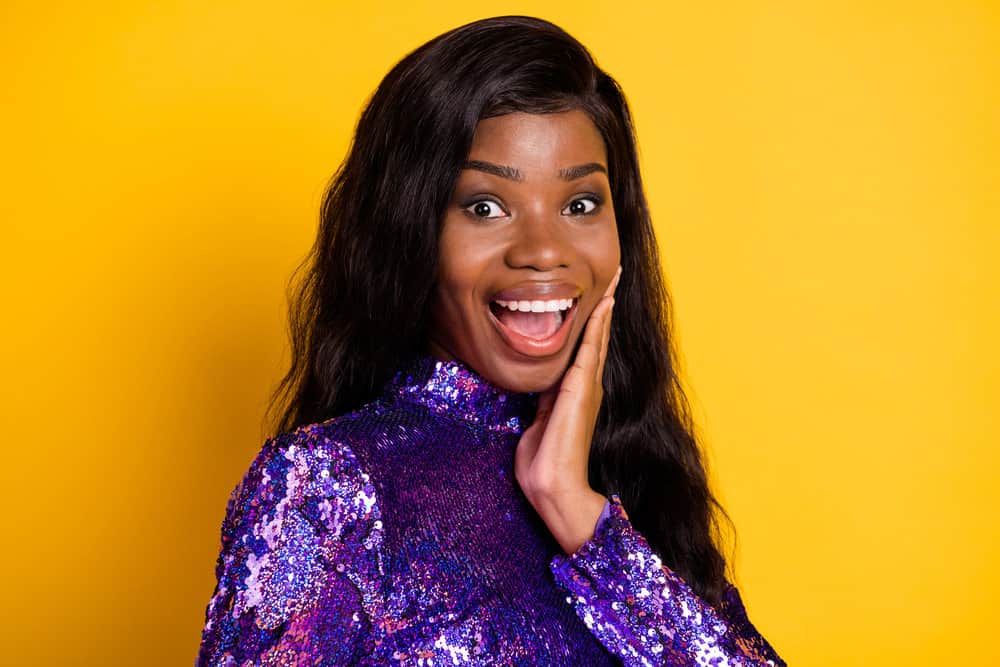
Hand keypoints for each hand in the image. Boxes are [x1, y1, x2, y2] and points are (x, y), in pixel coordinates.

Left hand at [514, 265, 620, 553]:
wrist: (554, 486)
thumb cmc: (543, 462)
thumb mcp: (537, 422)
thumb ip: (541, 403)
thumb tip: (536, 389)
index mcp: (575, 392)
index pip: (586, 348)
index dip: (591, 320)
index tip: (597, 295)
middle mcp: (586, 385)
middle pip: (597, 335)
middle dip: (604, 305)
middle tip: (613, 274)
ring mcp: (586, 386)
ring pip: (598, 336)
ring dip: (605, 306)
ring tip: (613, 278)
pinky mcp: (580, 389)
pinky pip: (590, 348)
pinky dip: (598, 324)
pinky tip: (603, 303)